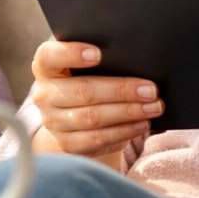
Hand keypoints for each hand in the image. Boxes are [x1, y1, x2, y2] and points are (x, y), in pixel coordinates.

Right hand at [31, 40, 163, 156]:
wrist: (76, 115)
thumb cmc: (89, 79)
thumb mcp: (89, 66)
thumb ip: (104, 59)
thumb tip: (138, 61)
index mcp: (46, 67)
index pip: (49, 56)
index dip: (72, 54)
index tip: (98, 53)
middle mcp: (44, 94)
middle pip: (83, 91)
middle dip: (121, 90)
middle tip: (151, 89)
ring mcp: (53, 122)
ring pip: (93, 117)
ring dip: (128, 112)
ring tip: (153, 106)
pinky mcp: (67, 144)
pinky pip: (97, 138)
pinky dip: (124, 131)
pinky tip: (142, 123)